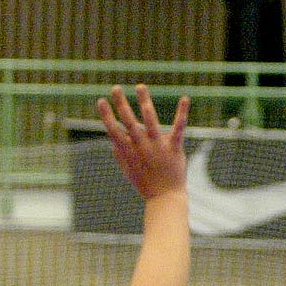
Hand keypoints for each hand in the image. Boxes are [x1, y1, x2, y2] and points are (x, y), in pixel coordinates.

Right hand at [99, 84, 189, 201]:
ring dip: (145, 102)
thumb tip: (112, 138)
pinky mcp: (174, 147)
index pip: (114, 130)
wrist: (165, 198)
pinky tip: (184, 98)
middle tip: (115, 87)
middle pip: (129, 122)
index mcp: (129, 152)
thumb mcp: (128, 169)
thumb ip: (120, 154)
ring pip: (150, 121)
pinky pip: (179, 127)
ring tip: (140, 86)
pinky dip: (182, 112)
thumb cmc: (145, 183)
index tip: (100, 101)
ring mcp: (158, 146)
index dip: (106, 116)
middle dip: (121, 104)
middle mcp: (142, 147)